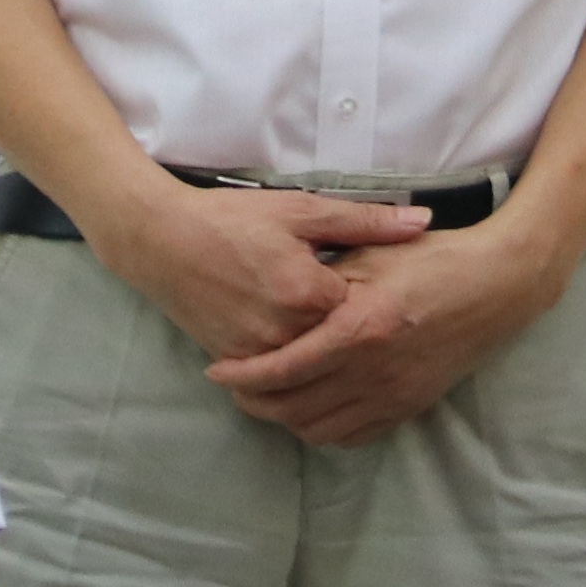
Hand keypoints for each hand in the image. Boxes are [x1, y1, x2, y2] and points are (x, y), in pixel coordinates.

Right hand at [94, 181, 437, 368]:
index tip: (383, 285)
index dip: (377, 298)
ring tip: (330, 326)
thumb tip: (423, 221)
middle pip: (341, 344)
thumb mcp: (301, 210)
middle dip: (355, 330)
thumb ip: (365, 222)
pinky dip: (296, 363)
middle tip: (356, 309)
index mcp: (308, 293)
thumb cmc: (233, 219)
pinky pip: (280, 376)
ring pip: (312, 366)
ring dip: (327, 350)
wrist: (162, 240)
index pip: (366, 311)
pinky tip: (304, 342)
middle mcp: (285, 333)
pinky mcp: (237, 363)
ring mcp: (259, 354)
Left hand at [199, 218, 567, 447]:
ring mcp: (395, 395)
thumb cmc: (432, 259)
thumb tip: (278, 302)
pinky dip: (323, 428)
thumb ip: (324, 282)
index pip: (283, 370)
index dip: (243, 377)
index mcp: (359, 328)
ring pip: (320, 430)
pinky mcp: (410, 407)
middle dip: (255, 403)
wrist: (497, 285)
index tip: (217, 371)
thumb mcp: (372, 256)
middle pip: (293, 410)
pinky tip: (313, 406)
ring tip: (270, 396)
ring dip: (286, 419)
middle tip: (236, 386)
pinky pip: (354, 436)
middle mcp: (374, 372)